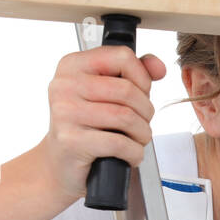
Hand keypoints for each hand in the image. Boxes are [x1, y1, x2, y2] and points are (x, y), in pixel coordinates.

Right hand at [40, 46, 166, 200]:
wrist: (61, 162)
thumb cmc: (87, 126)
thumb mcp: (108, 93)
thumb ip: (135, 74)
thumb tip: (158, 67)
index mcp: (73, 65)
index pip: (121, 56)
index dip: (142, 78)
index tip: (142, 93)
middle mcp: (65, 85)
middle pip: (127, 90)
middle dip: (146, 111)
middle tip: (142, 123)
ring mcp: (65, 113)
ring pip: (126, 117)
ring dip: (142, 134)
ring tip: (137, 139)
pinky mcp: (71, 141)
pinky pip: (119, 143)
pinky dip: (134, 152)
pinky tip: (130, 154)